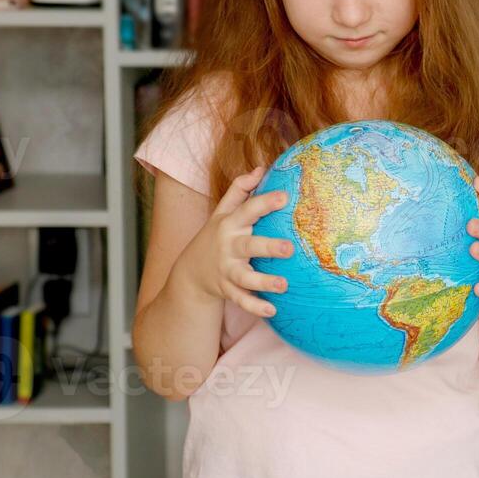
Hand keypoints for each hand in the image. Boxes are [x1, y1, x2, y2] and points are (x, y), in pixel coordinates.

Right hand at [176, 165, 294, 318]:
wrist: (189, 273)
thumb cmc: (215, 236)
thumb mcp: (222, 212)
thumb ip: (240, 190)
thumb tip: (261, 168)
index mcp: (230, 224)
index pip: (248, 210)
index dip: (265, 202)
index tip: (285, 196)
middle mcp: (228, 247)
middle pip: (248, 245)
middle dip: (268, 247)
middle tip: (289, 247)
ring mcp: (227, 270)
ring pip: (245, 277)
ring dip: (264, 281)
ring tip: (284, 284)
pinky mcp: (227, 290)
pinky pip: (241, 300)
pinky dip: (255, 306)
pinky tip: (272, 310)